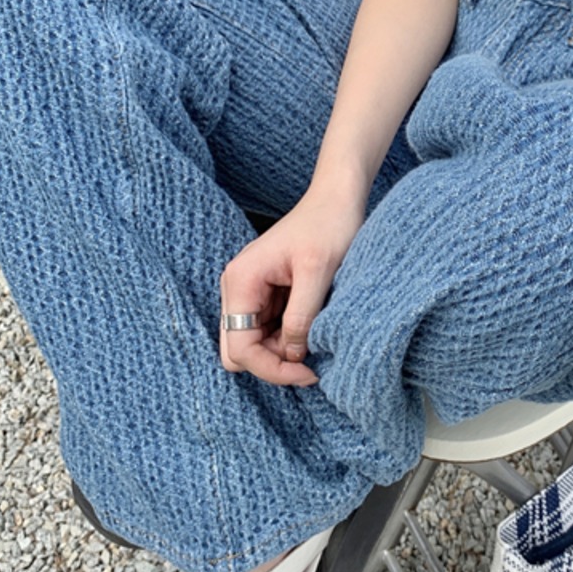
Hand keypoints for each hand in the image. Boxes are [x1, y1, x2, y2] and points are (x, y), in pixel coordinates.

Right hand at [218, 185, 366, 386]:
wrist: (335, 199)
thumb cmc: (328, 225)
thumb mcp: (319, 272)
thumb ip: (301, 316)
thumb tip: (293, 355)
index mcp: (241, 281)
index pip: (239, 348)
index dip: (271, 369)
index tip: (308, 372)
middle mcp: (237, 289)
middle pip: (238, 351)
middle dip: (273, 364)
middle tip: (311, 365)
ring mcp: (249, 292)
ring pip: (253, 344)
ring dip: (282, 352)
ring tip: (317, 340)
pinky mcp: (266, 294)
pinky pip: (268, 330)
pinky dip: (288, 338)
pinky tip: (312, 328)